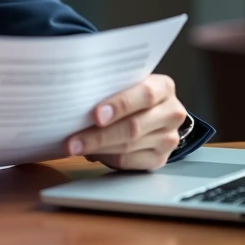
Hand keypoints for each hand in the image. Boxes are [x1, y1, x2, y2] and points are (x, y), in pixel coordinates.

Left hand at [65, 74, 186, 170]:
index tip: (96, 115)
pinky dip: (106, 158)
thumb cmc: (130, 92)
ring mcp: (168, 139)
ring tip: (75, 147)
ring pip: (129, 147)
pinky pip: (129, 162)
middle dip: (99, 135)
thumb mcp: (125, 82)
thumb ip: (110, 86)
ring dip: (97, 149)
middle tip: (73, 141)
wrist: (151, 111)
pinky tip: (91, 153)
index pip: (145, 95)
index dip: (120, 105)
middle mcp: (171, 113)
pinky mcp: (160, 159)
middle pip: (134, 126)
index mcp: (164, 87)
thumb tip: (76, 99)